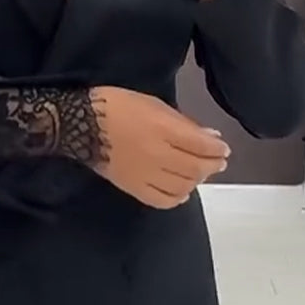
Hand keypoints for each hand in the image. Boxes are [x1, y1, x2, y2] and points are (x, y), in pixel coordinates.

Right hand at [91, 86, 229, 208]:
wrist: (80, 125)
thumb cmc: (118, 106)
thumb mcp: (154, 104)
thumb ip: (184, 123)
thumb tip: (212, 138)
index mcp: (163, 129)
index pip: (202, 146)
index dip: (218, 149)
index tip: (224, 149)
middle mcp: (158, 155)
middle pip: (196, 168)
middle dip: (212, 165)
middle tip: (218, 162)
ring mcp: (145, 175)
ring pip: (183, 186)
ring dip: (197, 180)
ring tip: (198, 173)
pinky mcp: (133, 188)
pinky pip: (162, 200)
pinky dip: (177, 198)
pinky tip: (182, 192)